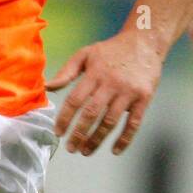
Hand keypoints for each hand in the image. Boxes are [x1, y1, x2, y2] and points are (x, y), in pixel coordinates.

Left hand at [48, 31, 162, 156]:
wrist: (144, 42)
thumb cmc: (111, 50)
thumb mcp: (86, 54)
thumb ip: (66, 71)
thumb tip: (47, 87)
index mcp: (95, 73)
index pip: (75, 100)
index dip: (65, 118)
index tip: (58, 133)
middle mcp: (111, 83)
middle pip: (92, 113)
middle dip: (79, 134)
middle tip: (71, 148)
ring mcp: (129, 92)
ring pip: (111, 121)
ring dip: (97, 139)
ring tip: (86, 151)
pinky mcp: (144, 98)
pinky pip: (134, 123)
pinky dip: (124, 139)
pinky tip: (115, 150)